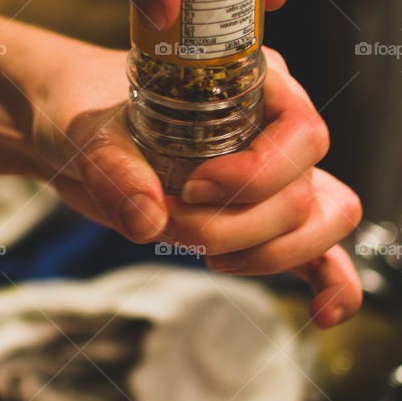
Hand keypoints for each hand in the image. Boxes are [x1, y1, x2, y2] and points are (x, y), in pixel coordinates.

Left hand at [31, 42, 361, 326]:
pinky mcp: (259, 219)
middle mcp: (274, 128)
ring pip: (319, 222)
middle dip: (238, 226)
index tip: (194, 188)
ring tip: (208, 256)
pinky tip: (323, 315)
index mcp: (253, 85)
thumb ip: (116, 170)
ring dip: (268, 255)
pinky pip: (318, 252)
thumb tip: (148, 219)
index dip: (258, 173)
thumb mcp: (90, 132)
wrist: (71, 130)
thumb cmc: (87, 108)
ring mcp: (272, 176)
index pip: (300, 132)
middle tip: (169, 224)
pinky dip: (330, 284)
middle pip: (304, 191)